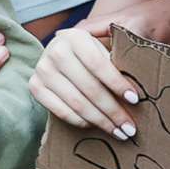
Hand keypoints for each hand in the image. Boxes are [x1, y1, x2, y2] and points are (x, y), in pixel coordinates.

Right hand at [27, 20, 141, 137]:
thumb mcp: (101, 50)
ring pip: (77, 103)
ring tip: (117, 131)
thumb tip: (133, 96)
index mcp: (75, 37)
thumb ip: (115, 64)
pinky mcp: (35, 87)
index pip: (99, 65)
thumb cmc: (88, 54)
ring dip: (101, 121)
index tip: (134, 100)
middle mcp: (55, 51)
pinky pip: (61, 111)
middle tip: (129, 127)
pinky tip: (95, 126)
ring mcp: (42, 70)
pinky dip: (81, 122)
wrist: (56, 53)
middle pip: (90, 88)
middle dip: (113, 110)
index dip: (117, 84)